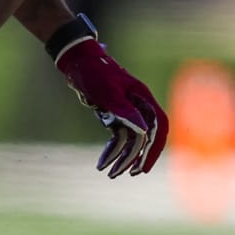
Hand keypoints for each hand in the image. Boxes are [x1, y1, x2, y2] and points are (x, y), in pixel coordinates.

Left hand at [51, 22, 167, 175]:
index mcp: (142, 97)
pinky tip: (102, 162)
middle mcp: (138, 105)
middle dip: (140, 156)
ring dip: (123, 157)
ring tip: (112, 174)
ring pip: (130, 139)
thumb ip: (124, 109)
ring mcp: (126, 111)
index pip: (159, 125)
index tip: (146, 164)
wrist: (76, 59)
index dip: (156, 146)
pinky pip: (117, 136)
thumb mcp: (107, 91)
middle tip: (132, 174)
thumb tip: (143, 131)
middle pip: (146, 136)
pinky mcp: (113, 114)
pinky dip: (111, 150)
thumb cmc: (93, 71)